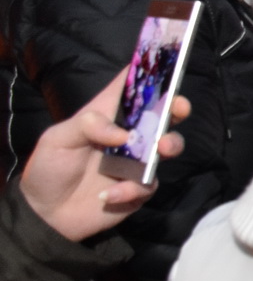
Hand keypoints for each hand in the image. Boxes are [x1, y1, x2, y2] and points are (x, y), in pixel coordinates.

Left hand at [19, 70, 189, 242]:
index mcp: (106, 116)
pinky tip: (108, 195)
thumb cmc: (49, 169)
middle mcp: (127, 134)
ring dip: (170, 144)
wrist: (46, 215)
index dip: (147, 73)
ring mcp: (136, 160)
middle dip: (176, 106)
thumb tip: (123, 134)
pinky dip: (131, 189)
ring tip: (161, 150)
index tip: (166, 65)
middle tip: (179, 107)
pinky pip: (148, 184)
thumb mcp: (57, 139)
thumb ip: (87, 126)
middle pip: (161, 113)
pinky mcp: (138, 187)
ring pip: (168, 145)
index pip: (129, 88)